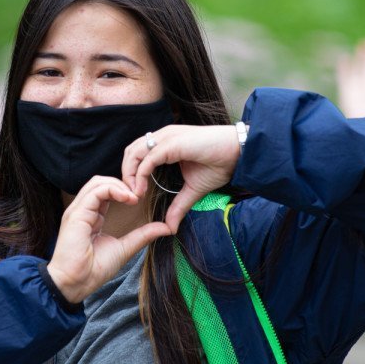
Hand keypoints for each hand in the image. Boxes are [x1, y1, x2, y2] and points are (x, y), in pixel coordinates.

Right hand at [45, 176, 171, 303]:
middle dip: (122, 183)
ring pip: (97, 182)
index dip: (123, 190)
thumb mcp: (125, 248)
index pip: (105, 191)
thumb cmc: (94, 270)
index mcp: (90, 217)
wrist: (76, 283)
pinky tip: (127, 198)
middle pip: (100, 182)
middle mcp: (82, 211)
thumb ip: (143, 235)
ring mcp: (78, 211)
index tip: (139, 199)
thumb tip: (167, 228)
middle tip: (139, 194)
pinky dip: (113, 190)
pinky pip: (95, 192)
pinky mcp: (77, 214)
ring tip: (134, 196)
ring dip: (119, 185)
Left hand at [120, 124, 239, 231]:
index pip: (138, 154)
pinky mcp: (172, 143)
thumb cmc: (220, 164)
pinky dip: (140, 175)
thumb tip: (170, 227)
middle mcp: (163, 137)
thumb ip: (179, 206)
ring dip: (129, 175)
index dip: (132, 174)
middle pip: (130, 152)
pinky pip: (148, 159)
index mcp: (166, 143)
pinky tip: (141, 190)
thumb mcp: (193, 190)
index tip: (136, 195)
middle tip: (130, 195)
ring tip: (134, 194)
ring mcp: (166, 138)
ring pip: (134, 153)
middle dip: (126, 174)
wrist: (238, 153)